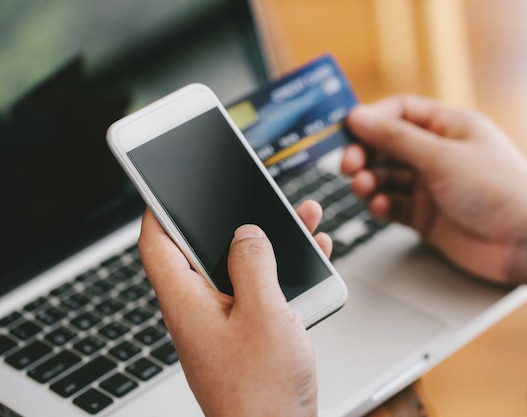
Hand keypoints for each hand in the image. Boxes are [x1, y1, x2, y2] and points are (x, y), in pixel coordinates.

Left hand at [138, 200, 329, 416]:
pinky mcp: (247, 336)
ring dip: (269, 244)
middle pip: (206, 251)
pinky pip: (260, 292)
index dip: (159, 210)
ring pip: (241, 269)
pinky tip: (310, 259)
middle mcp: (200, 311)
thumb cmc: (261, 392)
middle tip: (256, 197)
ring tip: (300, 219)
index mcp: (187, 302)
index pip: (157, 244)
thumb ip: (253, 264)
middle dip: (235, 220)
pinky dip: (282, 272)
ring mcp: (224, 325)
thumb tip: (246, 234)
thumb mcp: (263, 313)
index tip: (169, 187)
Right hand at [342, 94, 526, 299]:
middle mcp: (437, 154)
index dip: (371, 118)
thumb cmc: (499, 189)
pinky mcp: (425, 216)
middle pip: (387, 145)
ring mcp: (430, 186)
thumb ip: (396, 138)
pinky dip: (381, 205)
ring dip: (370, 181)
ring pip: (386, 177)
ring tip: (363, 188)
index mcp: (447, 127)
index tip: (346, 129)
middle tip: (349, 164)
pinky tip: (379, 207)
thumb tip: (358, 117)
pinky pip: (392, 205)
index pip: (399, 112)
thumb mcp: (442, 156)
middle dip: (365, 154)